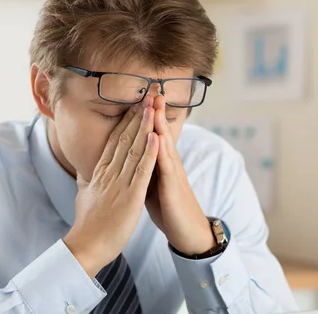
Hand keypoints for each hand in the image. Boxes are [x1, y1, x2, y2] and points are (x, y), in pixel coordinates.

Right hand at [63, 98, 158, 277]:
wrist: (86, 245)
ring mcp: (120, 183)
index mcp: (101, 172)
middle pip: (125, 138)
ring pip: (134, 149)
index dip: (125, 120)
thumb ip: (87, 180)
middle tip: (147, 94)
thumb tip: (85, 170)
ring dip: (144, 126)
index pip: (115, 140)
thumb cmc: (87, 223)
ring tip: (152, 106)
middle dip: (137, 115)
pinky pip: (141, 171)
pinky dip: (149, 153)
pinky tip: (156, 137)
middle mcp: (109, 172)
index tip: (135, 104)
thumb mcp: (84, 195)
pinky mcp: (130, 196)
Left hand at [145, 95, 215, 255]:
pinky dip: (161, 150)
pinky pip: (166, 166)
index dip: (145, 114)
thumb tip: (129, 157)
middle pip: (160, 131)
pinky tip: (157, 136)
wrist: (188, 232)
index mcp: (160, 162)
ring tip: (154, 102)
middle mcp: (168, 163)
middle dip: (155, 109)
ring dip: (159, 122)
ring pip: (164, 143)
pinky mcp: (173, 187)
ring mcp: (173, 173)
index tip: (139, 94)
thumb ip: (143, 167)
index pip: (152, 133)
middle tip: (151, 86)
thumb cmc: (168, 207)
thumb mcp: (152, 183)